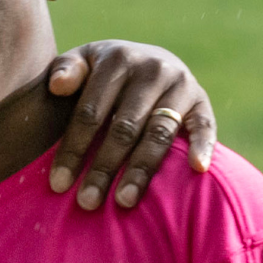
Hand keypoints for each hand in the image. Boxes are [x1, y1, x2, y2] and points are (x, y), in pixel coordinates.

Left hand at [45, 42, 217, 210]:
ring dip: (141, 170)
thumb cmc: (102, 73)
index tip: (58, 184)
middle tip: (87, 202)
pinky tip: (197, 169)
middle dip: (103, 167)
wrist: (146, 60)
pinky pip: (204, 126)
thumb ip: (66, 69)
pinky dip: (202, 146)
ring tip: (124, 201)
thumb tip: (58, 86)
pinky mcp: (202, 101)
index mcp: (117, 59)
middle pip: (124, 127)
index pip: (91, 113)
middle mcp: (152, 69)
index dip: (73, 149)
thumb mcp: (82, 62)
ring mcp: (180, 85)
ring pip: (158, 133)